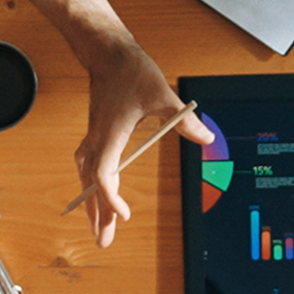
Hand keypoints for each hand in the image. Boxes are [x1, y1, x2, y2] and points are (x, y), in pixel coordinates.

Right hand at [74, 39, 211, 246]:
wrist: (107, 52)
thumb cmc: (130, 71)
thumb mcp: (163, 95)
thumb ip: (183, 120)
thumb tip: (206, 137)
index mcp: (111, 133)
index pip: (105, 174)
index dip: (111, 198)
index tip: (124, 215)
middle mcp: (98, 139)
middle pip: (92, 185)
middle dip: (98, 215)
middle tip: (103, 242)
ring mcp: (94, 136)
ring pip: (87, 178)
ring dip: (92, 204)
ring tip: (98, 228)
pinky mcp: (95, 134)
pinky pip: (88, 167)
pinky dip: (91, 186)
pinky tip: (95, 196)